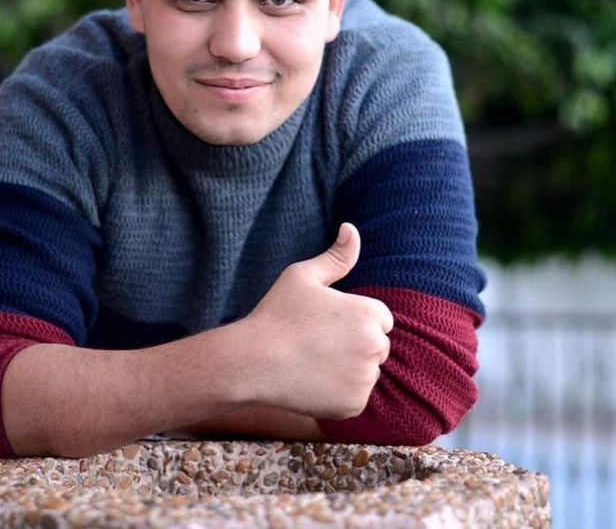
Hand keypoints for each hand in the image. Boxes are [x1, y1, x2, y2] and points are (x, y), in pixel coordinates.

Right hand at [241, 223, 393, 419]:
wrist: (253, 361)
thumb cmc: (276, 314)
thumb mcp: (303, 276)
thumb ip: (335, 256)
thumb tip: (351, 228)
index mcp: (368, 313)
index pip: (381, 319)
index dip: (353, 320)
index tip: (326, 324)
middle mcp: (374, 346)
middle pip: (377, 346)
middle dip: (356, 345)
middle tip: (317, 343)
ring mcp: (365, 378)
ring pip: (366, 372)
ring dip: (349, 369)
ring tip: (313, 362)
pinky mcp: (353, 405)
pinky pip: (355, 397)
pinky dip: (339, 393)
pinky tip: (313, 381)